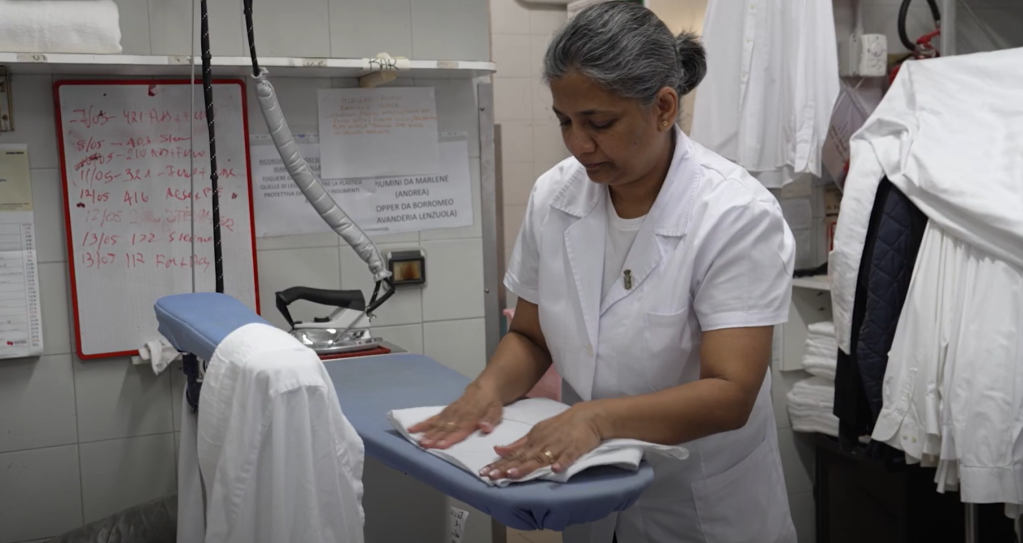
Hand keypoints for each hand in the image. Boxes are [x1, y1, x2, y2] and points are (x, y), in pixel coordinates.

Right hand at [408, 383, 502, 448]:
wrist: (485, 387)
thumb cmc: (491, 403)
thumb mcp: (496, 411)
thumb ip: (490, 420)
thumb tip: (485, 428)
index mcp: (471, 417)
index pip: (460, 429)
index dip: (450, 438)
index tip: (440, 445)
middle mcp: (458, 415)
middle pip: (445, 427)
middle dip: (435, 437)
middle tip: (424, 445)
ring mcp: (450, 412)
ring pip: (438, 423)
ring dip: (428, 433)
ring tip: (419, 441)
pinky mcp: (445, 411)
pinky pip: (433, 417)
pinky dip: (423, 423)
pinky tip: (412, 429)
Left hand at [481, 403, 604, 480]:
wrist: (586, 416)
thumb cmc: (560, 426)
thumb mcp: (536, 432)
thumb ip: (518, 444)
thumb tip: (497, 451)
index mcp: (532, 440)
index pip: (513, 454)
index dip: (498, 464)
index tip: (484, 473)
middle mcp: (541, 443)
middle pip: (522, 458)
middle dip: (506, 467)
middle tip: (491, 476)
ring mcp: (557, 446)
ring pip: (540, 458)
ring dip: (527, 467)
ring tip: (513, 474)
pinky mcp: (573, 449)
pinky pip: (566, 457)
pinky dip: (561, 462)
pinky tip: (555, 470)